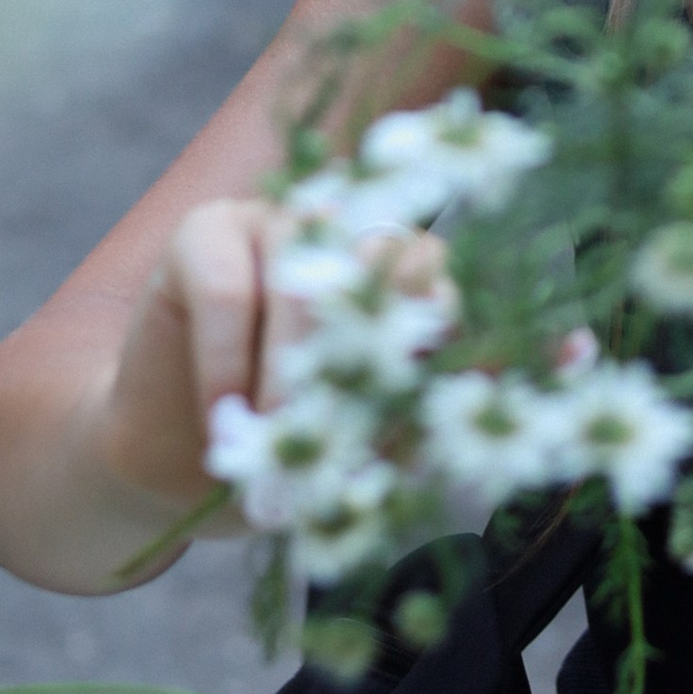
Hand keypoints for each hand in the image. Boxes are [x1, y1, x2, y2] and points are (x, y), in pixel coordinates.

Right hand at [95, 199, 451, 527]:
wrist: (178, 471)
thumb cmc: (287, 451)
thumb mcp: (364, 442)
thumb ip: (422, 399)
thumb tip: (514, 363)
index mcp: (401, 279)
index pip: (442, 289)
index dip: (440, 344)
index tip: (432, 409)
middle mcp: (349, 235)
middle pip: (388, 267)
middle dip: (366, 359)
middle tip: (341, 438)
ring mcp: (280, 222)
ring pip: (306, 279)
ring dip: (294, 370)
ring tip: (278, 439)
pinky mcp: (205, 231)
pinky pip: (227, 290)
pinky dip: (228, 361)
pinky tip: (224, 415)